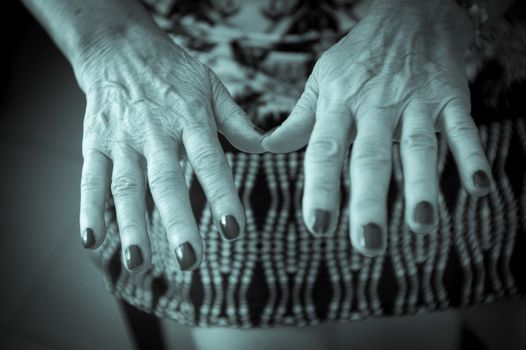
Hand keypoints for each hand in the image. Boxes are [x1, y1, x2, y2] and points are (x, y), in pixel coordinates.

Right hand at [78, 25, 262, 270]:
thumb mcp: (211, 86)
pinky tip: (92, 239)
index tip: (234, 230)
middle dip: (177, 221)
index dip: (221, 195)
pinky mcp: (94, 141)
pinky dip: (88, 208)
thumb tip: (266, 148)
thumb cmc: (172, 72)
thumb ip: (237, 121)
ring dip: (132, 225)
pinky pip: (90, 177)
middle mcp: (155, 131)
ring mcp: (122, 138)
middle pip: (166, 180)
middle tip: (190, 259)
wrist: (119, 48)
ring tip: (139, 262)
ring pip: (126, 185)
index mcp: (190, 117)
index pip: (209, 161)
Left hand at [261, 0, 493, 255]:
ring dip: (420, 185)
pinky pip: (462, 128)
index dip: (320, 188)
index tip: (318, 227)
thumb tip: (266, 146)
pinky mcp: (450, 96)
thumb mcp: (322, 80)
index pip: (325, 151)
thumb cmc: (358, 56)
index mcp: (339, 104)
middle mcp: (375, 105)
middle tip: (367, 243)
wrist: (409, 14)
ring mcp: (415, 101)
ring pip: (417, 146)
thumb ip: (299, 119)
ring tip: (421, 224)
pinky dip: (471, 156)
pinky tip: (478, 188)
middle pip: (371, 157)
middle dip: (368, 201)